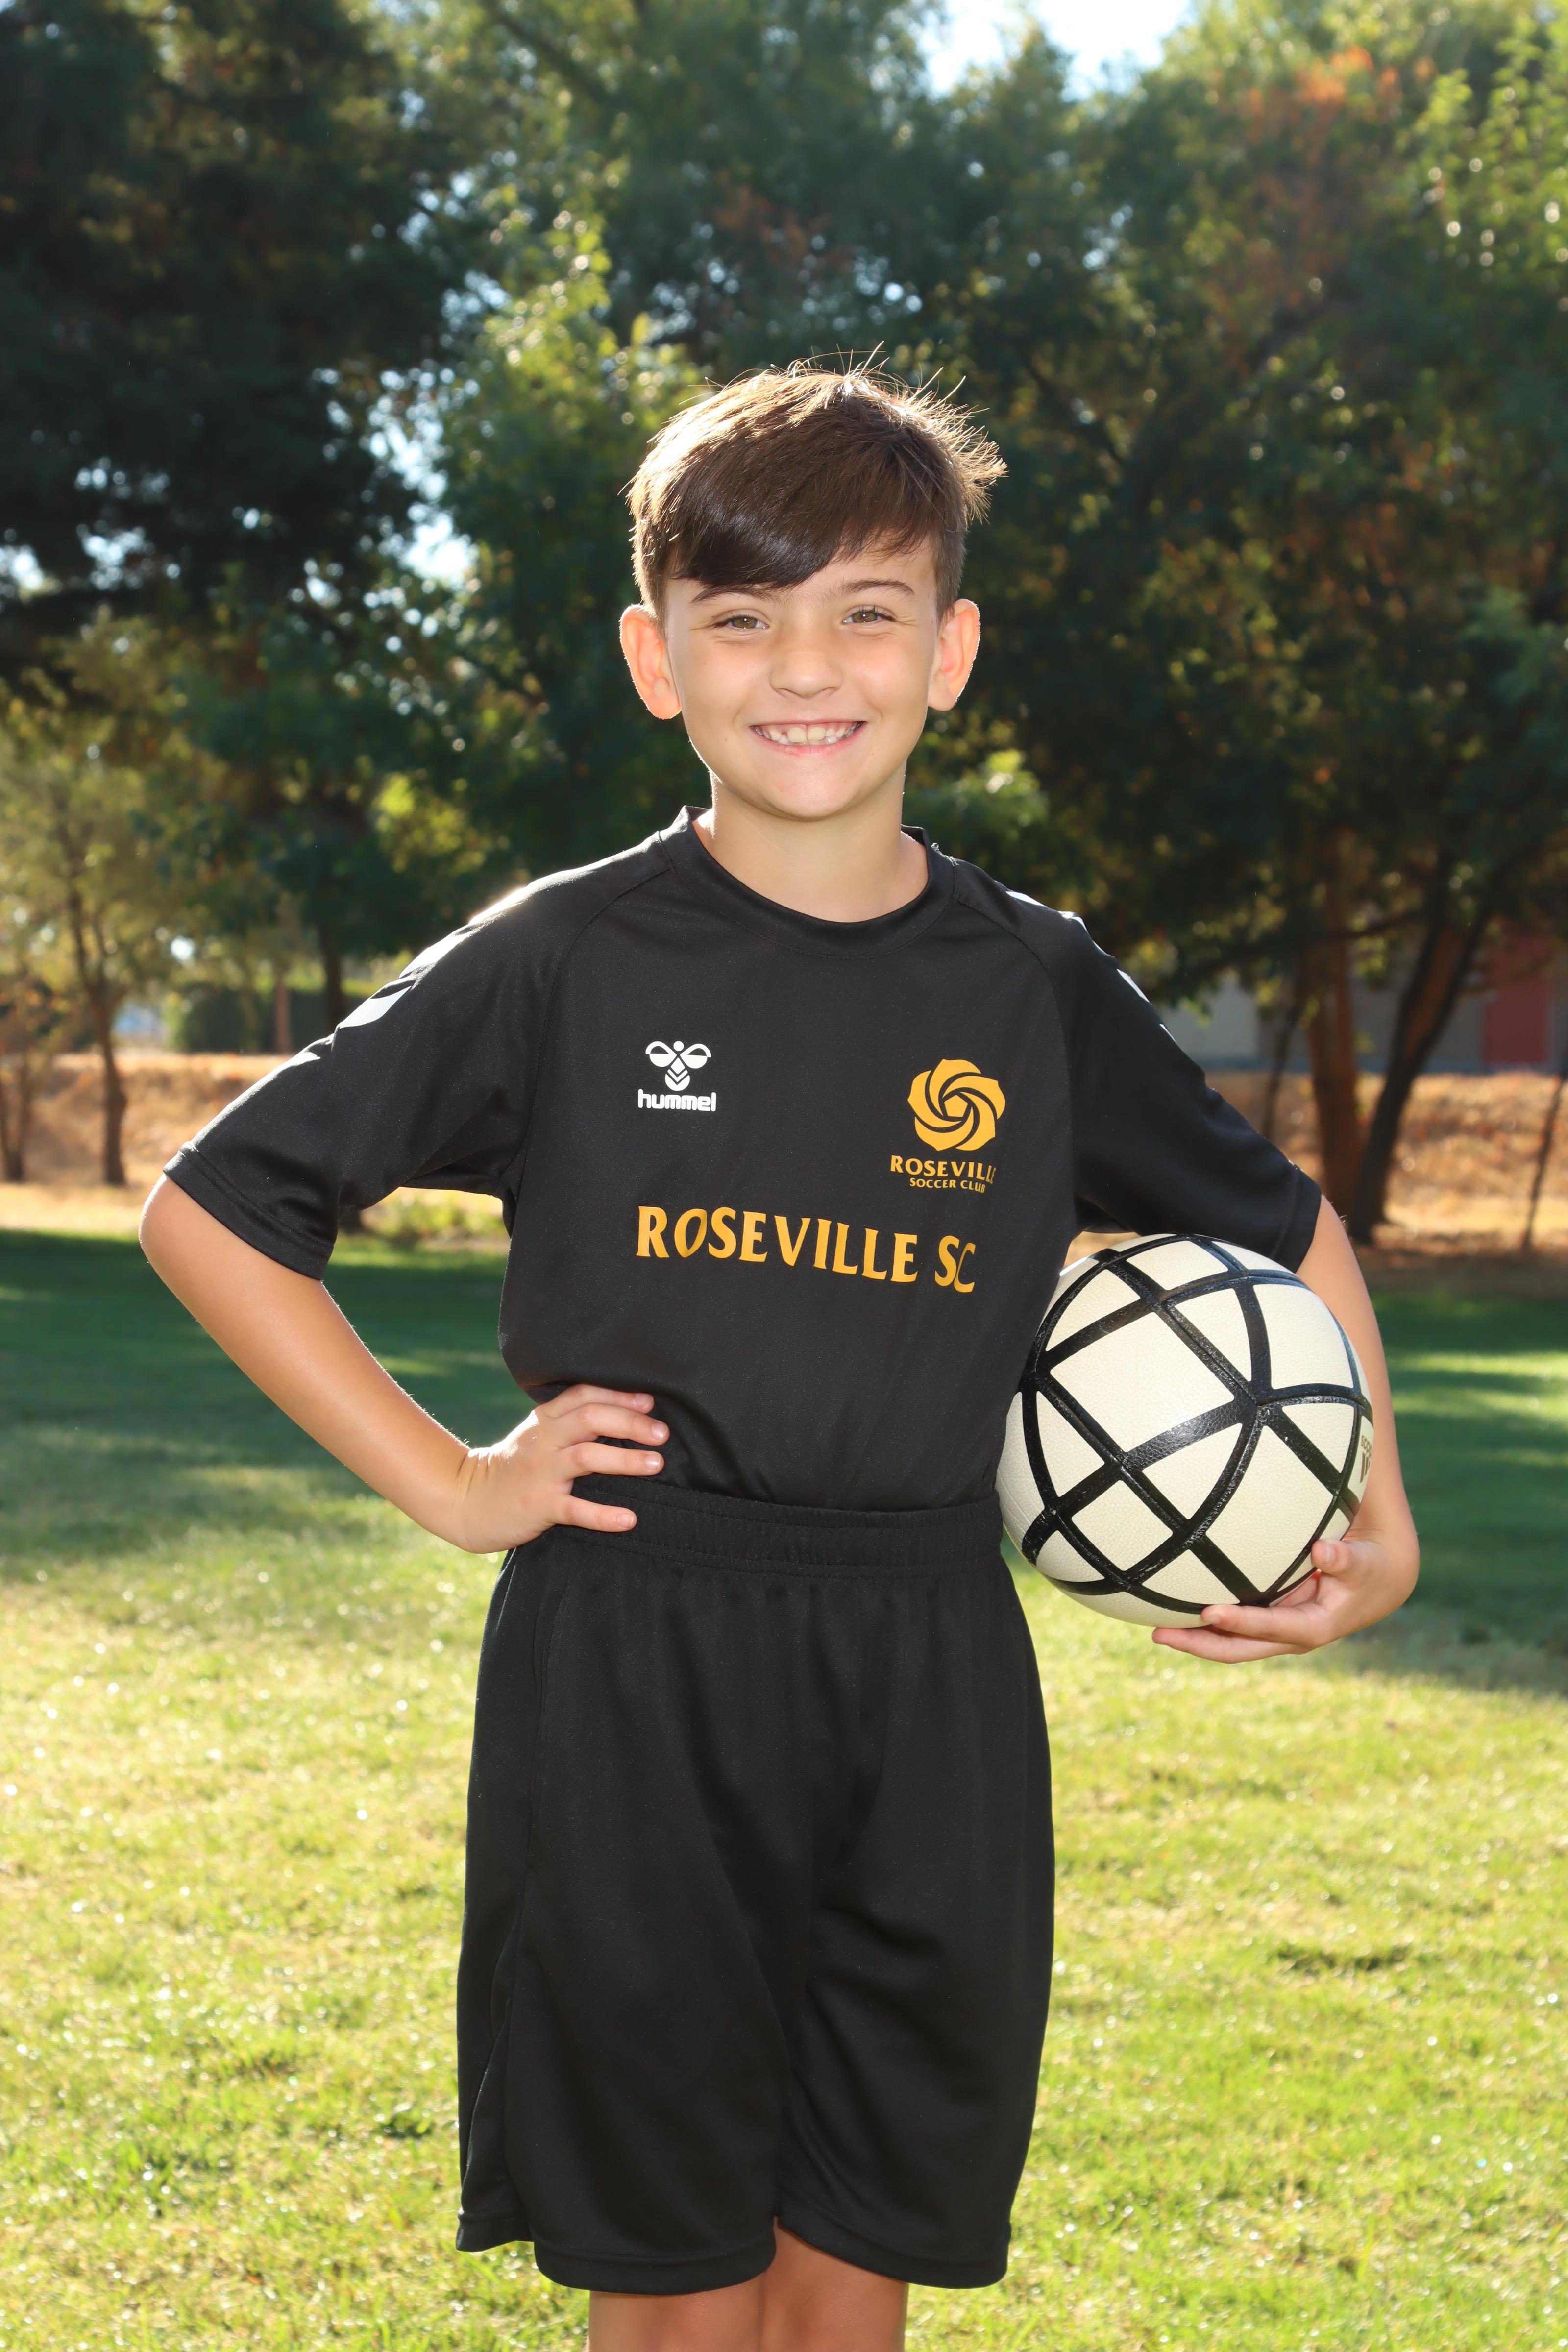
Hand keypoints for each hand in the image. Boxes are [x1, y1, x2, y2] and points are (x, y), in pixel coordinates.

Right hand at [448, 1385, 665, 1552]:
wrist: (467, 1501)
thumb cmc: (513, 1467)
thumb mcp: (536, 1435)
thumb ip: (568, 1422)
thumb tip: (622, 1414)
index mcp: (545, 1420)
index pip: (583, 1395)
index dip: (618, 1395)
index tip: (650, 1401)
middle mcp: (544, 1440)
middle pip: (590, 1418)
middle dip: (630, 1423)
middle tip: (662, 1434)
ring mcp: (541, 1472)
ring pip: (586, 1457)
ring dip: (625, 1460)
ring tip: (656, 1464)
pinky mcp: (538, 1505)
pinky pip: (574, 1509)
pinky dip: (603, 1514)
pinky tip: (628, 1519)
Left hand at [1149, 1500, 1418, 1663]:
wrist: (1377, 1584)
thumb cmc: (1368, 1568)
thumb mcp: (1362, 1563)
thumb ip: (1343, 1558)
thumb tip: (1323, 1550)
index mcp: (1313, 1626)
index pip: (1271, 1628)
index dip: (1241, 1623)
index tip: (1209, 1612)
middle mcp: (1289, 1636)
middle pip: (1238, 1649)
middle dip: (1199, 1644)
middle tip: (1159, 1634)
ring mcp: (1276, 1632)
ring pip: (1229, 1643)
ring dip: (1194, 1639)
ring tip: (1154, 1629)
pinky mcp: (1269, 1621)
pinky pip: (1232, 1629)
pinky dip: (1205, 1625)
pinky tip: (1174, 1611)